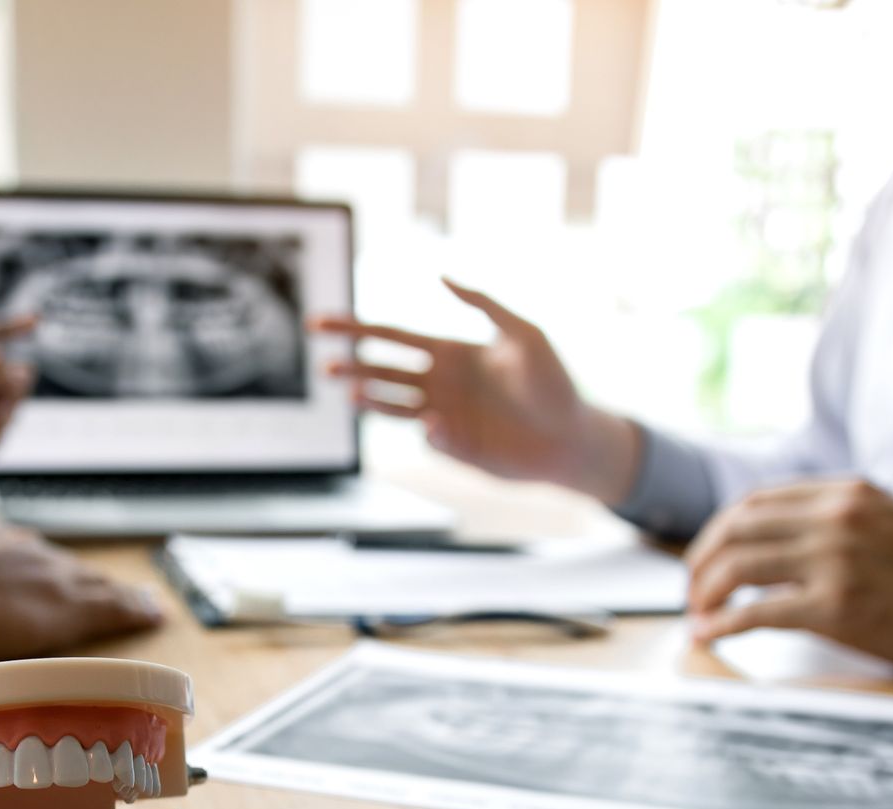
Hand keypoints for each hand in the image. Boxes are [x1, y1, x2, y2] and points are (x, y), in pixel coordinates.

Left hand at [0, 518, 162, 665]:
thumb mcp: (8, 663)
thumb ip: (38, 652)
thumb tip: (50, 664)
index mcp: (61, 605)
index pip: (111, 606)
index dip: (136, 610)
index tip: (157, 611)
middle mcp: (49, 569)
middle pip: (93, 581)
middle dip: (118, 592)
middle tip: (141, 597)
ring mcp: (16, 544)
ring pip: (57, 559)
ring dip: (74, 572)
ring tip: (85, 579)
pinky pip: (14, 542)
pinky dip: (23, 554)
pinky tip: (22, 556)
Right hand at [309, 279, 643, 506]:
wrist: (572, 435)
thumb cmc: (555, 382)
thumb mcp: (525, 332)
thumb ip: (483, 303)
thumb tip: (441, 276)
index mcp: (449, 351)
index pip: (390, 337)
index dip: (354, 330)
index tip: (320, 324)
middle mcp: (439, 384)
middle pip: (383, 373)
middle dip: (353, 369)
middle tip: (324, 367)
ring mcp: (444, 417)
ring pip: (394, 408)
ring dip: (370, 402)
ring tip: (349, 396)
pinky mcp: (455, 447)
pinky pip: (430, 437)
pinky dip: (428, 429)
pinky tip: (437, 421)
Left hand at [684, 478, 892, 686]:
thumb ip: (842, 527)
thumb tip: (784, 551)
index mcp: (849, 493)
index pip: (757, 501)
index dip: (720, 530)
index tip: (707, 557)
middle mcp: (837, 518)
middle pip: (736, 528)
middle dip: (701, 560)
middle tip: (692, 590)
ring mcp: (837, 560)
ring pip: (737, 565)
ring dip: (705, 592)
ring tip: (698, 614)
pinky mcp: (839, 608)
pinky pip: (757, 612)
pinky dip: (723, 625)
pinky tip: (709, 637)